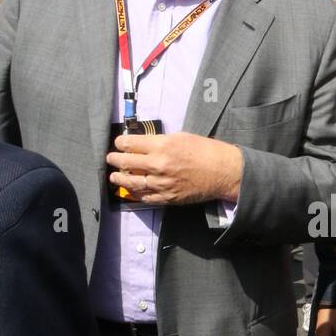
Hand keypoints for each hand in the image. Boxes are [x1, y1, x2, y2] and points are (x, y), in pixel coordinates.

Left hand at [106, 132, 242, 205]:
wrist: (224, 172)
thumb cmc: (206, 151)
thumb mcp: (182, 137)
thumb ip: (160, 141)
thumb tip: (143, 144)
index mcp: (162, 146)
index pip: (130, 144)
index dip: (121, 143)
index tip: (119, 143)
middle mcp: (159, 165)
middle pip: (126, 163)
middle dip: (115, 160)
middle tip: (111, 159)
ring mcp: (162, 183)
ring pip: (132, 183)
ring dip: (120, 179)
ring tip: (114, 177)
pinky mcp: (168, 198)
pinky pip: (146, 197)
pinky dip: (136, 194)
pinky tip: (132, 190)